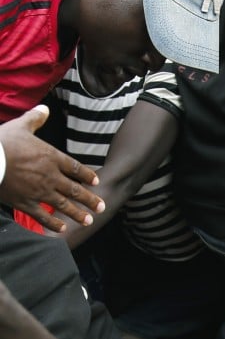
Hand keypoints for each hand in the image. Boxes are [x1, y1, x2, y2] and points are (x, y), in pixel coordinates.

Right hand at [0, 105, 103, 230]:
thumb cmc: (1, 141)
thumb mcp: (20, 126)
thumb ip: (35, 118)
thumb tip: (44, 108)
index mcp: (51, 157)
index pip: (76, 168)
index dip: (87, 176)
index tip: (96, 182)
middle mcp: (50, 176)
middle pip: (75, 190)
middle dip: (89, 199)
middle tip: (101, 207)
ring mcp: (38, 191)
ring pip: (63, 205)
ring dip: (77, 214)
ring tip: (88, 221)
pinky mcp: (24, 202)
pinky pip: (42, 216)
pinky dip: (52, 223)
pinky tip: (62, 229)